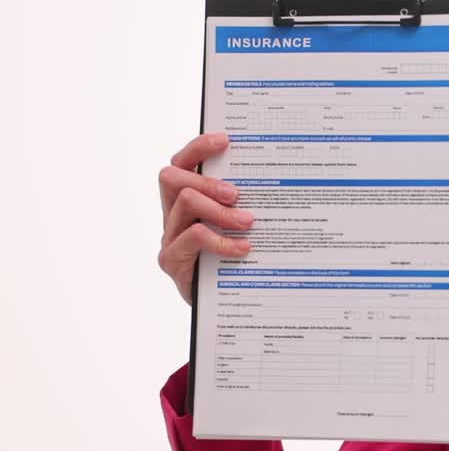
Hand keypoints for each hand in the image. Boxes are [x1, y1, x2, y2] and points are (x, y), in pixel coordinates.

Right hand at [156, 132, 253, 305]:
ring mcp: (169, 238)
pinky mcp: (171, 261)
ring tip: (248, 223)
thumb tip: (278, 181)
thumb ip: (246, 206)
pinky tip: (243, 249)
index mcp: (188, 201)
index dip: (199, 147)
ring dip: (221, 210)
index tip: (227, 140)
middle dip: (208, 180)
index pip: (182, 163)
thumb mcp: (243, 228)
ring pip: (185, 202)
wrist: (224, 310)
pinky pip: (192, 236)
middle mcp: (172, 216)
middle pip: (173, 177)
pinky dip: (221, 239)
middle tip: (238, 195)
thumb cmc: (236, 262)